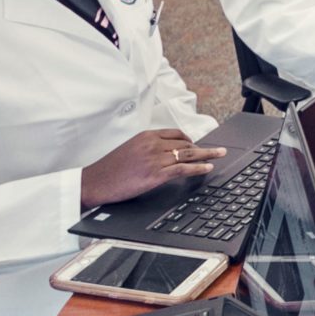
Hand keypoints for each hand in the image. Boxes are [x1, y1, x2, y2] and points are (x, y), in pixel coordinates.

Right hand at [81, 129, 225, 207]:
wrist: (94, 181)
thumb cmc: (109, 169)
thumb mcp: (128, 150)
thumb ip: (146, 148)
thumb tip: (161, 154)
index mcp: (145, 136)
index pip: (174, 133)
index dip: (189, 139)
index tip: (197, 144)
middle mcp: (152, 144)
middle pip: (185, 143)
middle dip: (204, 147)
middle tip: (219, 150)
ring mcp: (154, 158)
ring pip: (187, 154)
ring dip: (207, 155)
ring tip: (220, 155)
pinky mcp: (155, 173)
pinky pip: (183, 168)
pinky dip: (198, 168)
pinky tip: (207, 168)